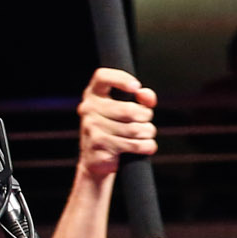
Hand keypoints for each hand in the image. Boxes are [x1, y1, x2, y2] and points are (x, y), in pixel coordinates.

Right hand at [77, 68, 156, 182]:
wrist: (96, 160)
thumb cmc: (114, 132)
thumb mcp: (127, 111)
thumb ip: (140, 99)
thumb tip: (145, 95)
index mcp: (93, 95)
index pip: (102, 77)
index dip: (120, 78)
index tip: (135, 87)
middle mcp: (88, 109)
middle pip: (130, 109)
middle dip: (146, 118)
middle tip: (145, 123)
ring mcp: (92, 127)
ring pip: (136, 129)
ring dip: (148, 134)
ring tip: (144, 136)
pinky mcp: (99, 144)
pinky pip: (134, 144)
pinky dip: (146, 146)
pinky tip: (143, 147)